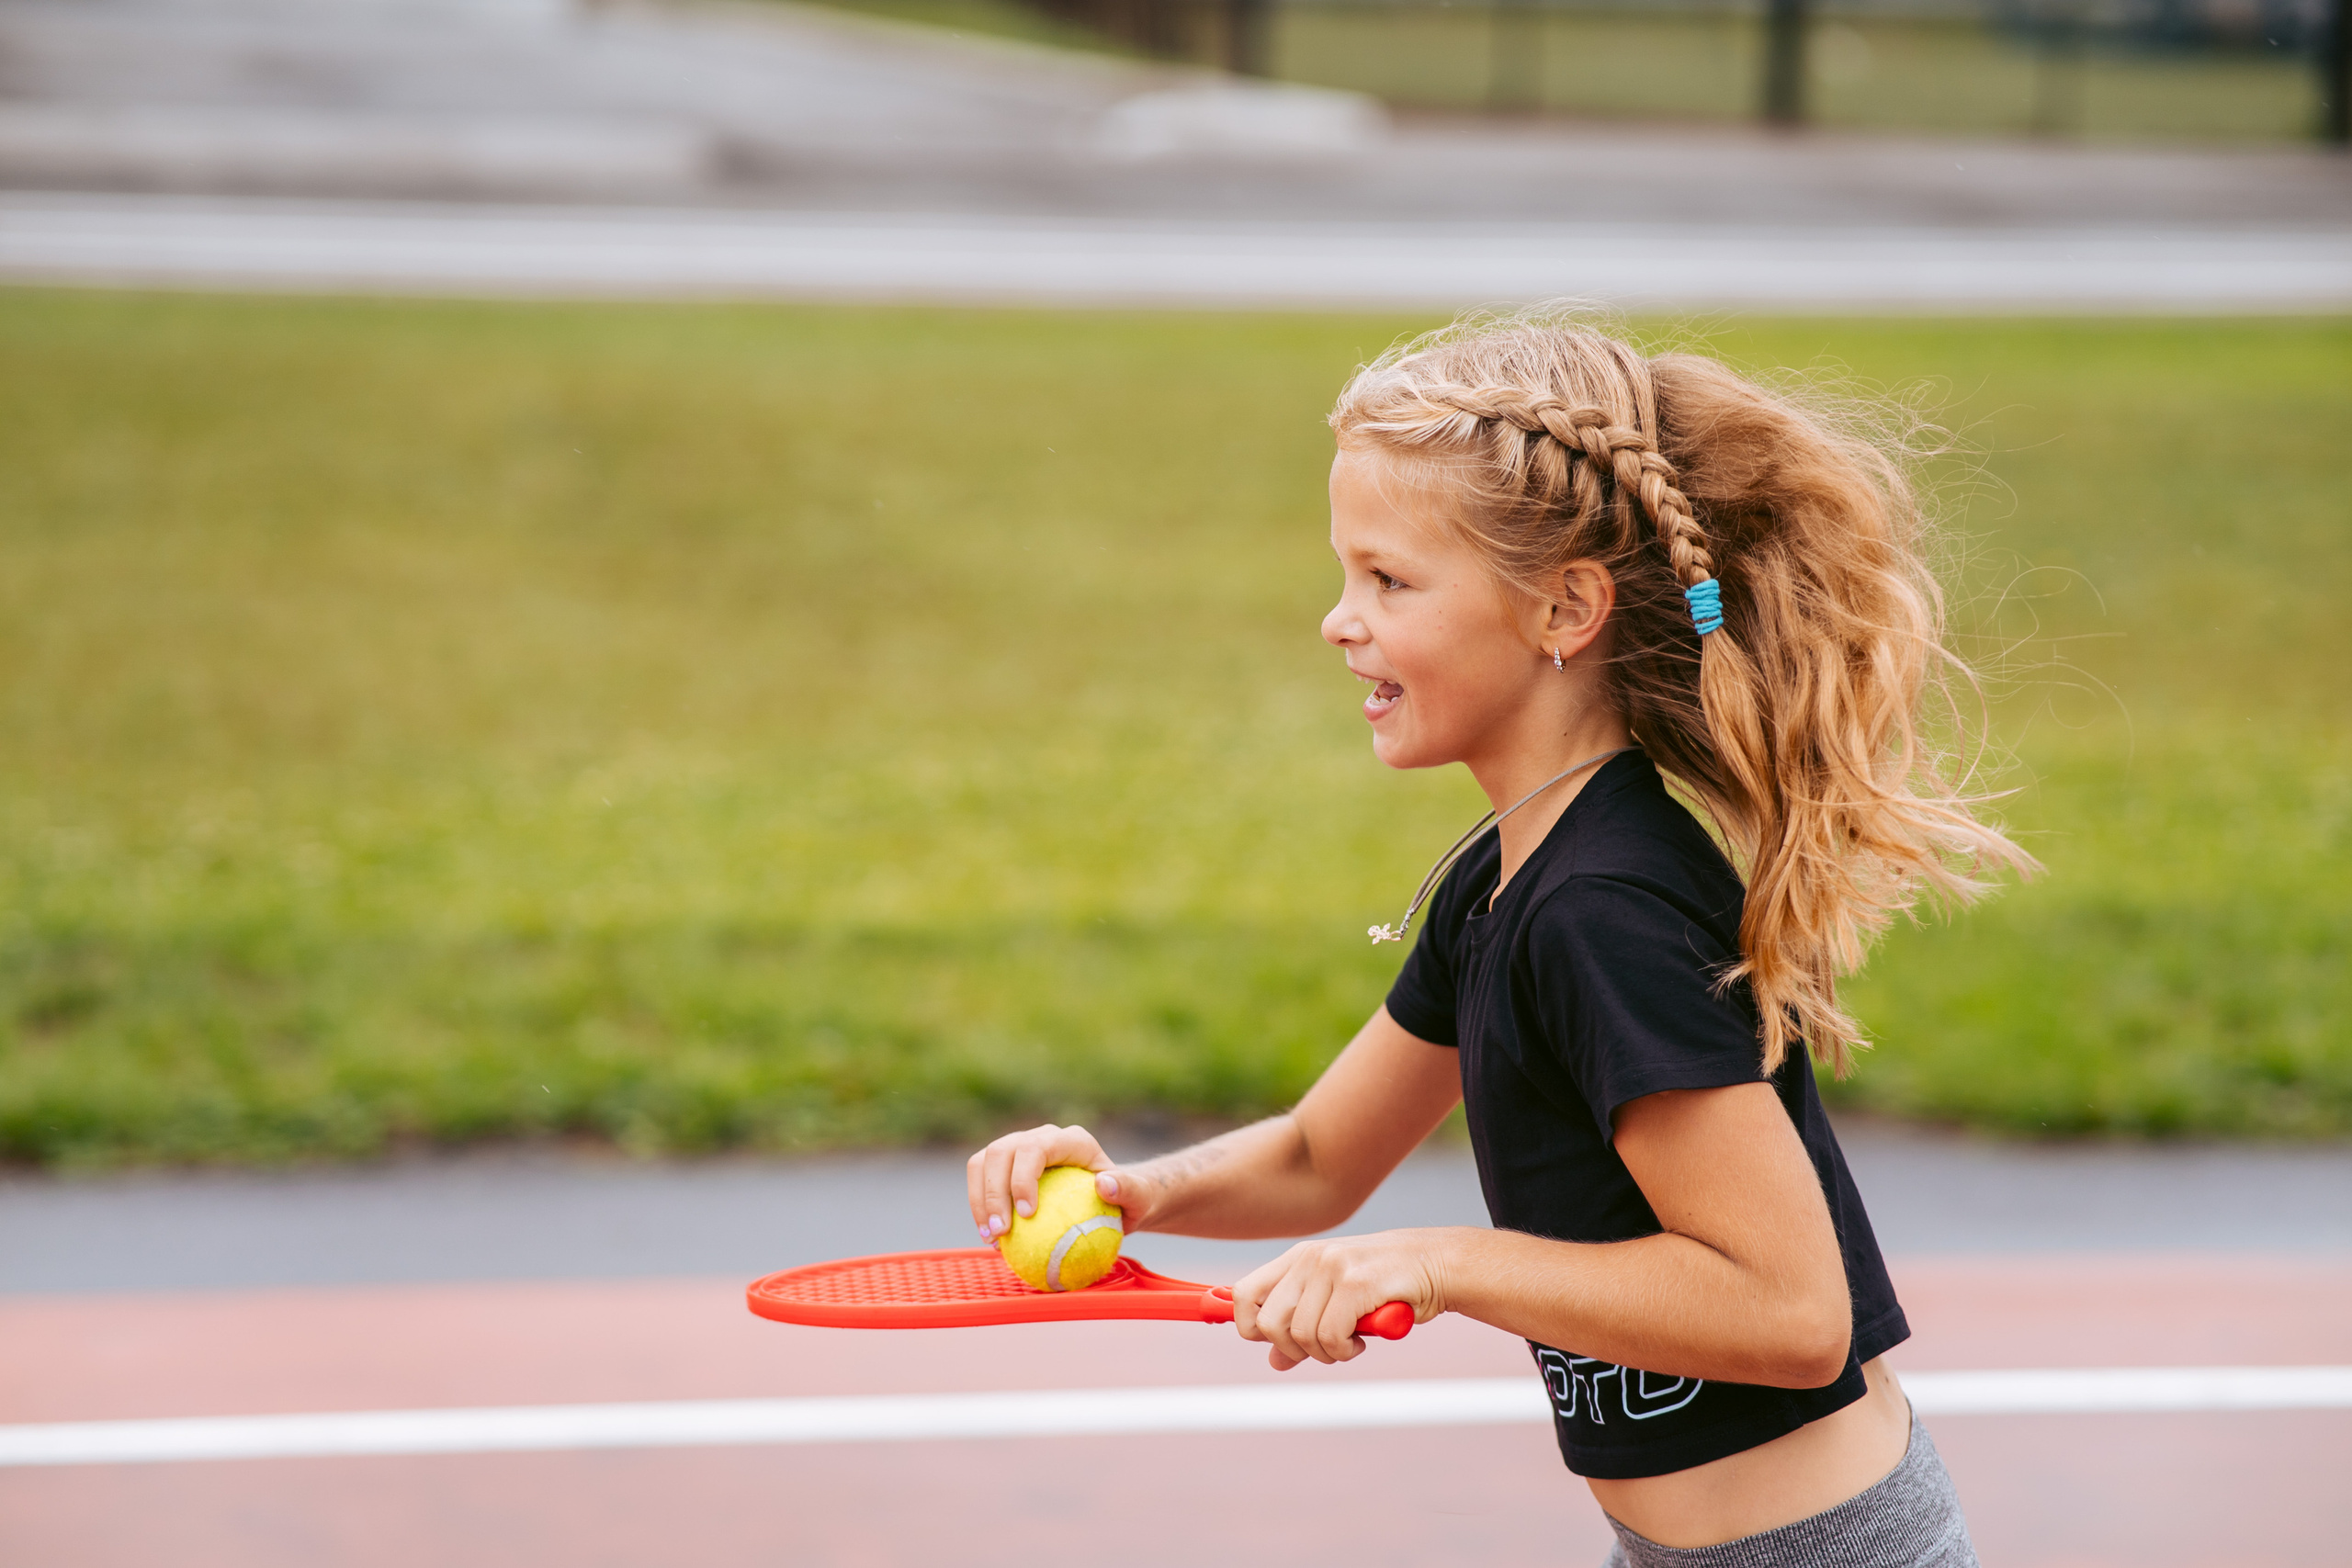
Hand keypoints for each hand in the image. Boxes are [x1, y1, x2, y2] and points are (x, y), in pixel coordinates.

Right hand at [965, 1123, 1156, 1243]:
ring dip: (980, 1200)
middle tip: (1001, 1233)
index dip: (1022, 1177)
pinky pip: (981, 1181)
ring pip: (983, 1162)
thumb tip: (1104, 1184)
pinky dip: (979, 1207)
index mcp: (1072, 1140)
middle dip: (993, 1191)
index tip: (1025, 1216)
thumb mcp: (1139, 1197)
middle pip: (1001, 1151)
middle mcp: (1042, 1137)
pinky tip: (990, 1239)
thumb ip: (1128, 1190)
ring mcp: (1020, 1149)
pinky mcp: (1006, 1168)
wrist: (1114, 1201)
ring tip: (991, 1238)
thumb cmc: (1128, 1199)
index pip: (1035, 1148)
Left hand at [1230, 1229, 1450, 1370]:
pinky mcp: (1355, 1282)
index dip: (1250, 1327)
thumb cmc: (1385, 1285)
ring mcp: (1331, 1266)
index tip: (1278, 1343)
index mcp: (1297, 1257)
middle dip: (1291, 1349)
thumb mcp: (1336, 1302)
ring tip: (1348, 1343)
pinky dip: (1344, 1351)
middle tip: (1321, 1349)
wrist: (1436, 1264)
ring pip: (1299, 1335)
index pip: (1243, 1294)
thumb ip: (1302, 1327)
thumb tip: (1275, 1361)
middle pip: (1267, 1323)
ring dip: (1324, 1353)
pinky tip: (1360, 1341)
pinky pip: (1330, 1337)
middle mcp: (1309, 1258)